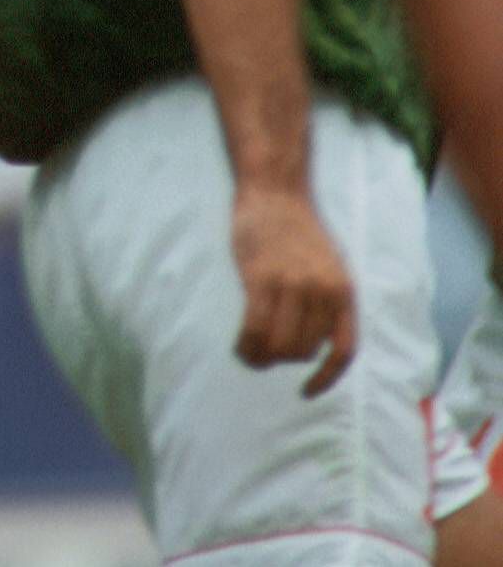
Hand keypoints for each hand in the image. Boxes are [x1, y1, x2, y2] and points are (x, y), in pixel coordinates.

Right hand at [230, 182, 356, 397]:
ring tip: (248, 354)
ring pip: (279, 344)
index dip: (326, 377)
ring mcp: (292, 285)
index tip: (306, 391)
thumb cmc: (297, 229)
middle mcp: (322, 292)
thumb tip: (311, 341)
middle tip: (264, 354)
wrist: (275, 193)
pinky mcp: (261, 279)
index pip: (343, 349)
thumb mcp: (329, 267)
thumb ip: (325, 301)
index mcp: (343, 292)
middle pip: (304, 350)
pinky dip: (247, 345)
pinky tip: (240, 348)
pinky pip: (256, 328)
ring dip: (261, 357)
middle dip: (282, 359)